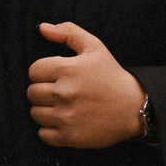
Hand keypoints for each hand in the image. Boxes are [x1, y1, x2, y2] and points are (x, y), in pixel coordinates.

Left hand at [28, 21, 146, 147]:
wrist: (134, 108)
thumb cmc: (113, 76)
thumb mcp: (95, 47)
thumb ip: (68, 32)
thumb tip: (43, 28)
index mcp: (67, 69)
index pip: (33, 71)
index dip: (44, 72)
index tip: (57, 76)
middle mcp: (64, 93)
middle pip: (32, 92)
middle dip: (43, 90)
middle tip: (60, 92)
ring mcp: (65, 117)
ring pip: (35, 113)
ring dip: (45, 110)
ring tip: (63, 107)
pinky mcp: (69, 137)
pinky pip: (43, 134)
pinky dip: (50, 130)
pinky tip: (64, 122)